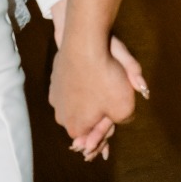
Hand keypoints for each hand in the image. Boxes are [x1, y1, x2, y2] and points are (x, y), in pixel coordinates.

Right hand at [49, 40, 140, 159]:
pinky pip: (73, 86)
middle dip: (98, 115)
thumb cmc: (105, 78)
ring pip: (77, 102)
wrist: (84, 44)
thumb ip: (124, 118)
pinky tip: (92, 75)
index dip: (108, 130)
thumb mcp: (125, 106)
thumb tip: (122, 117)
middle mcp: (61, 115)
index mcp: (75, 128)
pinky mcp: (56, 78)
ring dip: (90, 99)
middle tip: (111, 108)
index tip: (115, 124)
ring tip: (103, 88)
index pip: (94, 137)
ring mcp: (55, 96)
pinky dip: (82, 83)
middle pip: (85, 120)